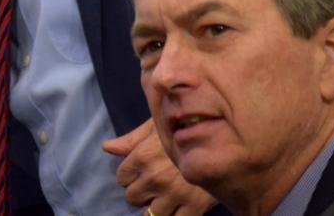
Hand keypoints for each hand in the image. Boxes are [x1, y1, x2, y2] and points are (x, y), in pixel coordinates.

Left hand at [101, 118, 215, 214]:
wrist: (226, 140)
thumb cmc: (187, 128)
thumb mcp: (157, 127)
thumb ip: (131, 140)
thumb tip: (107, 147)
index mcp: (143, 157)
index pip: (122, 177)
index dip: (129, 176)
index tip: (140, 174)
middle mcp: (155, 177)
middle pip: (133, 197)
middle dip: (140, 192)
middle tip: (152, 187)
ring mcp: (175, 194)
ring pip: (151, 214)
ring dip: (156, 207)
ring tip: (164, 198)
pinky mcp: (195, 207)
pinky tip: (178, 207)